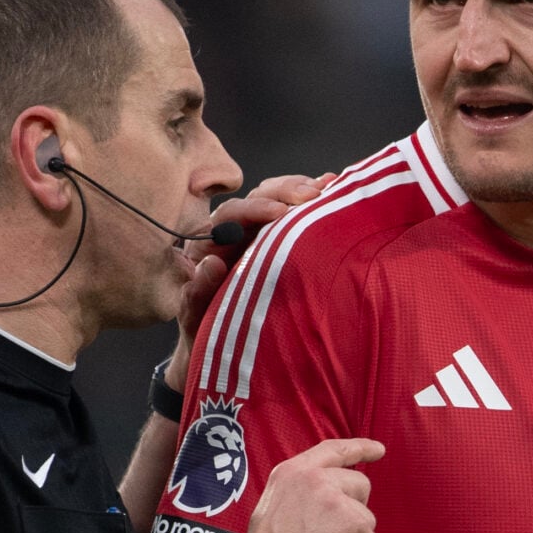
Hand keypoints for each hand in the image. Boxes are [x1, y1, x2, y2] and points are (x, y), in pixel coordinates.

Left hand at [174, 173, 335, 351]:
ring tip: (328, 187)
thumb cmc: (208, 330)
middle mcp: (235, 231)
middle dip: (286, 191)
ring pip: (280, 198)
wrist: (225, 346)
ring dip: (303, 190)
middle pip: (258, 196)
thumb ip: (198, 293)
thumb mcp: (198, 318)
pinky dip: (316, 199)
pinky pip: (297, 211)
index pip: (231, 214)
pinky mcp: (282, 237)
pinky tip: (334, 187)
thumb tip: (211, 264)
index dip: (255, 209)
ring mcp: (260, 232)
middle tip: (312, 194)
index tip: (280, 211)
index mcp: (211, 244)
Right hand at [236, 436, 381, 532]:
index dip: (361, 448)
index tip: (379, 449)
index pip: (334, 449)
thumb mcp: (275, 502)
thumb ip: (304, 490)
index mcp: (294, 471)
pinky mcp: (357, 525)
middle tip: (333, 532)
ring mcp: (339, 501)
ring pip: (366, 516)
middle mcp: (318, 480)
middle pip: (360, 483)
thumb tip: (331, 494)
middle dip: (355, 506)